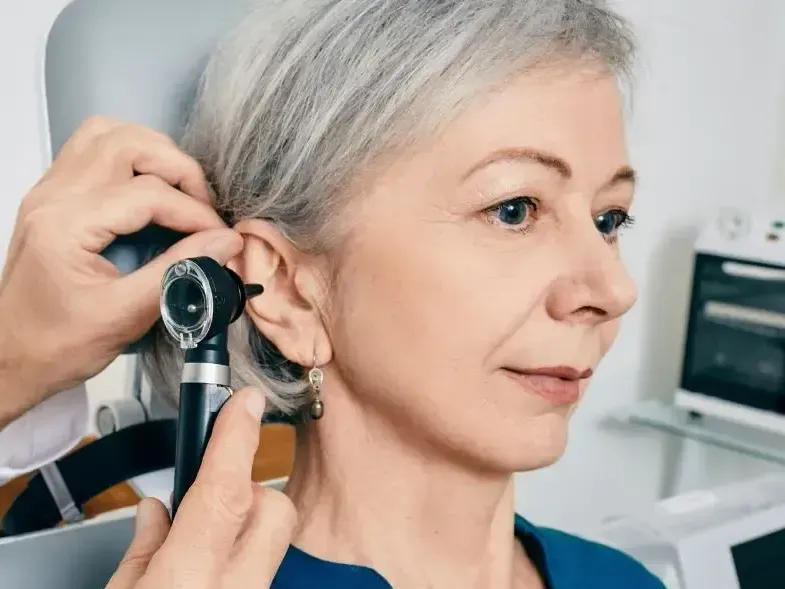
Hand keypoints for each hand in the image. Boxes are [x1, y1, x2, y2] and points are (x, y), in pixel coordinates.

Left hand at [0, 117, 242, 421]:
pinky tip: (150, 188)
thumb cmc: (58, 344)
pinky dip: (130, 157)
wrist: (12, 357)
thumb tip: (225, 244)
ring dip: (153, 153)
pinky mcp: (53, 196)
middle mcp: (52, 197)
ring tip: (180, 192)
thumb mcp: (125, 316)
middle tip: (203, 209)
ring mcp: (49, 192)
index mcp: (65, 225)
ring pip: (108, 134)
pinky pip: (93, 149)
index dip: (195, 212)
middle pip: (128, 145)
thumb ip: (179, 272)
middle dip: (178, 169)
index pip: (147, 194)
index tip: (221, 238)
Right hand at [106, 387, 295, 588]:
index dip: (237, 439)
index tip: (245, 401)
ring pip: (276, 535)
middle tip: (203, 499)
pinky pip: (266, 562)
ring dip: (244, 522)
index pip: (225, 493)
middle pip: (272, 508)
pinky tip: (210, 565)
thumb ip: (142, 549)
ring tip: (201, 541)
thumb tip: (158, 511)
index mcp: (187, 581)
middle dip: (246, 488)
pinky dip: (244, 551)